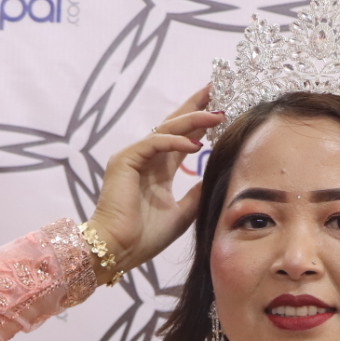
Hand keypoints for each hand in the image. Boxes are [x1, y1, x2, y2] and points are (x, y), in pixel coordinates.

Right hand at [86, 85, 222, 277]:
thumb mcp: (182, 214)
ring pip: (166, 129)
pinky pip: (154, 143)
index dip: (201, 123)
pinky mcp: (125, 161)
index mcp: (158, 171)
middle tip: (217, 89)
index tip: (222, 109)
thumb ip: (196, 193)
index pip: (183, 139)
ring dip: (193, 120)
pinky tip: (196, 144)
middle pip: (174, 125)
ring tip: (217, 114)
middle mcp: (146, 159)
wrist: (117, 252)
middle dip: (196, 106)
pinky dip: (175, 141)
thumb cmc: (143, 238)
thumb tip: (215, 177)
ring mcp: (134, 158)